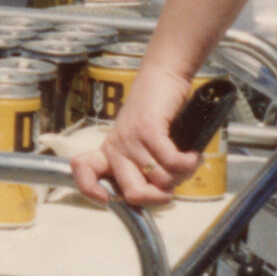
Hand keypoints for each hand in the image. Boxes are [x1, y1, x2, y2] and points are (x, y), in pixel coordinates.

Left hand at [69, 66, 199, 206]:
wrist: (163, 76)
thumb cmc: (158, 113)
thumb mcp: (142, 143)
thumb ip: (143, 168)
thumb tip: (160, 196)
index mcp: (110, 152)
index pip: (83, 172)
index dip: (90, 191)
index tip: (106, 199)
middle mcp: (116, 147)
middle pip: (134, 194)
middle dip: (161, 196)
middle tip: (174, 179)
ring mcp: (131, 138)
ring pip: (162, 180)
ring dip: (182, 174)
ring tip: (186, 158)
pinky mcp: (148, 129)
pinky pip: (173, 162)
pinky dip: (189, 162)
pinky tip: (192, 153)